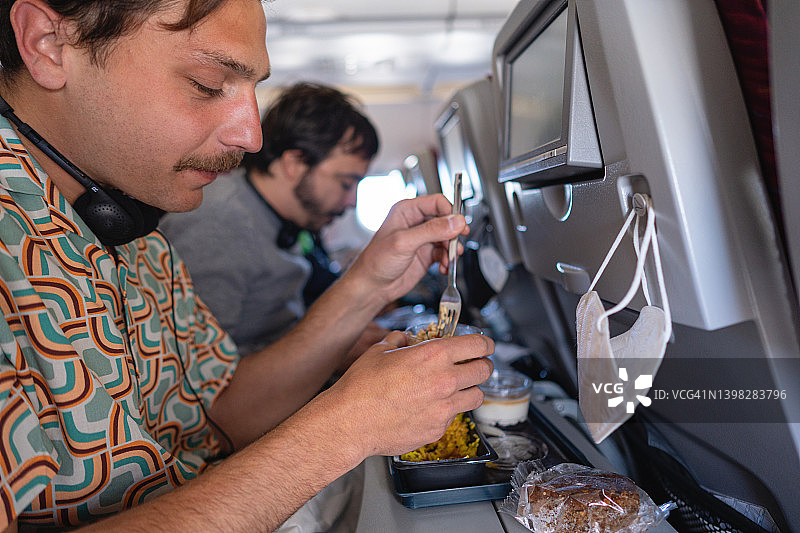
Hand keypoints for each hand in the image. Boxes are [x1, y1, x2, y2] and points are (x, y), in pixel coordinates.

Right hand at [324, 330, 493, 457]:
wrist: (351, 422)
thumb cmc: (361, 387)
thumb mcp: (379, 351)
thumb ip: (399, 341)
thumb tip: (405, 339)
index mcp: (434, 355)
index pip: (478, 345)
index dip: (485, 343)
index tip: (485, 346)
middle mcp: (445, 380)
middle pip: (484, 370)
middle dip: (481, 365)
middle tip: (474, 365)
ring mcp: (444, 407)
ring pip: (477, 396)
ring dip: (470, 389)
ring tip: (458, 388)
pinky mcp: (438, 428)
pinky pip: (454, 416)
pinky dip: (448, 410)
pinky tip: (432, 407)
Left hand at [345, 195, 467, 305]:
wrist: (372, 287)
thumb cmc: (376, 262)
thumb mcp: (404, 242)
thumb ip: (432, 230)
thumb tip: (455, 222)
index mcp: (407, 211)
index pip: (437, 203)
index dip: (450, 213)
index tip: (459, 226)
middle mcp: (415, 222)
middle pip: (446, 220)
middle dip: (453, 234)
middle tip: (455, 245)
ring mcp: (422, 239)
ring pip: (448, 238)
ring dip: (451, 250)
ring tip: (448, 259)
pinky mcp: (426, 254)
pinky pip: (444, 253)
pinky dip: (447, 260)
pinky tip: (443, 267)